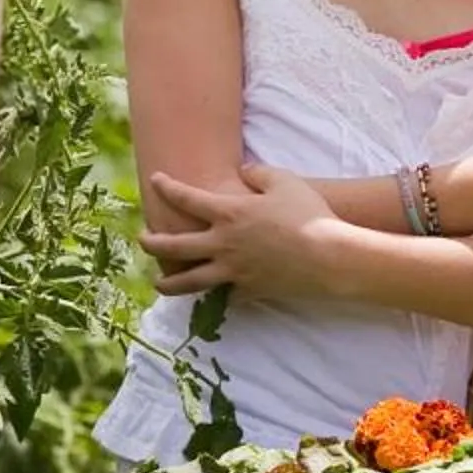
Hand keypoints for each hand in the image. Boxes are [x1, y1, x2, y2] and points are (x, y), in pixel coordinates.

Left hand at [141, 165, 349, 299]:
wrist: (329, 257)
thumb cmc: (309, 214)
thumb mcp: (285, 181)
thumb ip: (259, 174)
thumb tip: (244, 173)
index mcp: (229, 213)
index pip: (186, 198)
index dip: (167, 188)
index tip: (156, 181)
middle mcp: (223, 244)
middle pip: (174, 246)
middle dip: (153, 242)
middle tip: (143, 240)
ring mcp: (234, 271)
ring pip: (189, 281)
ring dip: (169, 282)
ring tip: (159, 284)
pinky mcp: (249, 291)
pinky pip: (224, 298)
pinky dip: (214, 299)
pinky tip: (209, 299)